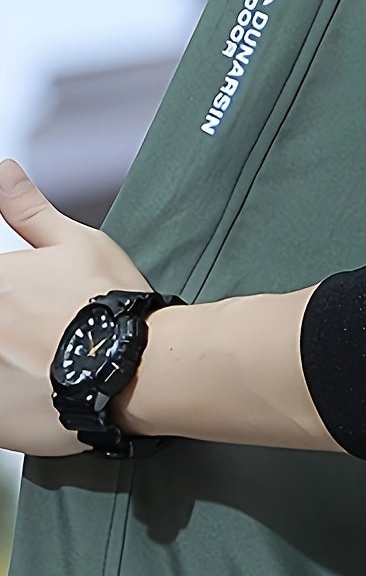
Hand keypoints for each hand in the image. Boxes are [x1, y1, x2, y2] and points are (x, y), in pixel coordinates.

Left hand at [0, 158, 152, 456]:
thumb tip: (4, 170)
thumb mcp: (75, 243)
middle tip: (42, 337)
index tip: (28, 310)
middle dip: (11, 331)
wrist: (141, 368)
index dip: (11, 296)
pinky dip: (13, 405)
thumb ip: (27, 209)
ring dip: (11, 364)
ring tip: (46, 365)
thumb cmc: (113, 305)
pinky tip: (42, 396)